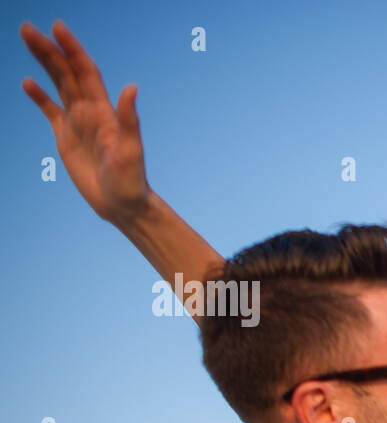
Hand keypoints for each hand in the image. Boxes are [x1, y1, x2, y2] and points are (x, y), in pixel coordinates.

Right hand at [20, 21, 150, 225]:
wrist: (123, 205)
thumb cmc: (131, 180)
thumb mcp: (131, 150)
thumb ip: (129, 119)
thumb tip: (132, 88)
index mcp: (104, 112)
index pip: (85, 72)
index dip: (72, 49)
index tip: (57, 27)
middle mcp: (90, 112)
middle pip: (66, 73)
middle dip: (49, 50)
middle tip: (27, 27)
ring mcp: (78, 123)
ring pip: (58, 85)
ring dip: (43, 63)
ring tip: (27, 40)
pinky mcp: (67, 138)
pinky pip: (51, 110)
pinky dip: (40, 96)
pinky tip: (28, 82)